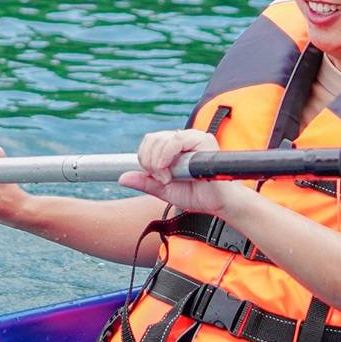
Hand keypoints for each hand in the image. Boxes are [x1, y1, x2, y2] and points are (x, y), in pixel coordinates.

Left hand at [118, 128, 244, 216]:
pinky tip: (170, 171)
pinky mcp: (202, 140)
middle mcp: (181, 140)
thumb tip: (122, 178)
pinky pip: (176, 139)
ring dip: (158, 161)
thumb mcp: (164, 190)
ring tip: (169, 178)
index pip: (149, 142)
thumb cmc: (197, 195)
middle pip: (151, 139)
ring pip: (160, 139)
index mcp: (172, 148)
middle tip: (161, 178)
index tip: (155, 176)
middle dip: (149, 161)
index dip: (145, 159)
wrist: (218, 203)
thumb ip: (145, 182)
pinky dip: (167, 155)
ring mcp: (192, 138)